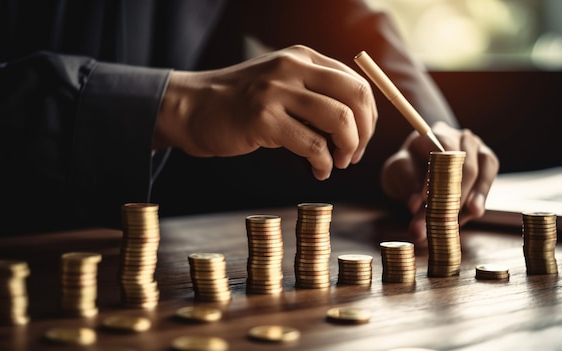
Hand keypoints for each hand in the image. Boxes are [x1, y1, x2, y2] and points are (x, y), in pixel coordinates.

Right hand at [153, 45, 377, 180]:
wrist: (192, 107)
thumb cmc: (240, 103)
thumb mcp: (280, 83)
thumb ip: (314, 93)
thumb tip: (358, 123)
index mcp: (303, 57)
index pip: (357, 83)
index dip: (369, 118)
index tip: (361, 140)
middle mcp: (293, 67)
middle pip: (356, 97)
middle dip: (365, 133)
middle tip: (354, 155)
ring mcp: (277, 91)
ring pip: (339, 120)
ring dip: (347, 149)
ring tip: (337, 164)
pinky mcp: (263, 118)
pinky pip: (312, 144)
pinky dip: (323, 164)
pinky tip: (318, 171)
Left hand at [381, 121, 498, 242]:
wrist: (418, 167)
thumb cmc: (407, 169)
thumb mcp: (398, 176)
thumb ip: (406, 188)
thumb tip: (415, 205)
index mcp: (431, 135)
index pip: (440, 154)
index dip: (436, 177)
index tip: (426, 199)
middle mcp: (457, 136)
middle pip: (464, 164)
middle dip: (453, 195)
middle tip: (442, 218)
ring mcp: (475, 146)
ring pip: (479, 171)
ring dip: (468, 198)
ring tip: (457, 219)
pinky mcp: (486, 161)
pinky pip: (488, 178)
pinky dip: (480, 196)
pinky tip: (473, 211)